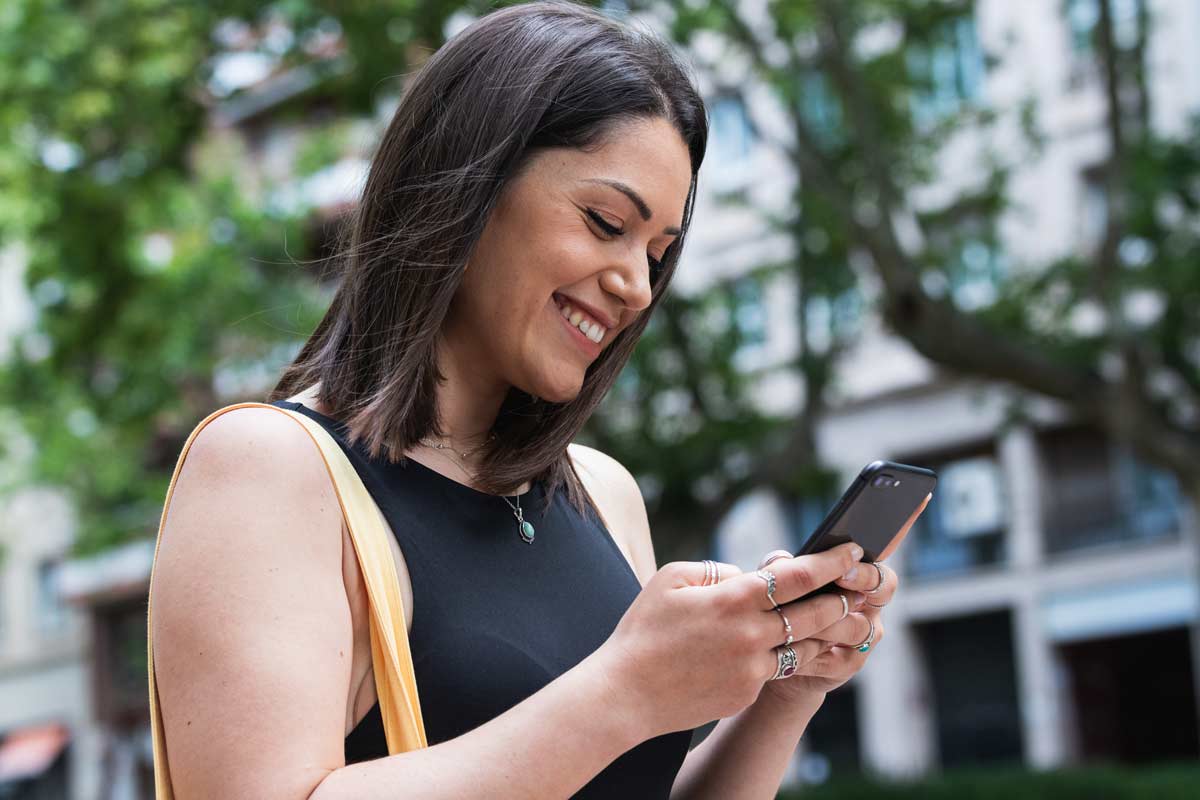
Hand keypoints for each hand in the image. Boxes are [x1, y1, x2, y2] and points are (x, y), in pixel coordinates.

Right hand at [595, 541, 866, 738]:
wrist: (626, 692)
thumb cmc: (644, 629)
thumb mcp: (671, 579)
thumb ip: (717, 571)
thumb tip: (749, 576)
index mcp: (733, 599)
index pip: (798, 576)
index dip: (831, 562)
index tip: (853, 550)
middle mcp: (750, 634)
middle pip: (817, 614)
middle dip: (847, 599)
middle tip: (866, 587)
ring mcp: (752, 669)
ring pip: (807, 647)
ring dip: (834, 633)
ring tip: (854, 623)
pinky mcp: (746, 693)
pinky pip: (776, 670)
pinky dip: (791, 657)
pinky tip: (806, 649)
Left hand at [757, 493, 929, 707]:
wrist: (769, 658)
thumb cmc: (778, 609)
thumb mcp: (775, 581)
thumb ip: (780, 567)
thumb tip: (784, 559)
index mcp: (854, 571)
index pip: (885, 544)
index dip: (904, 523)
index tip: (917, 499)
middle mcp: (867, 600)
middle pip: (885, 583)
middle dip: (864, 576)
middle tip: (842, 575)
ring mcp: (863, 633)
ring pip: (859, 624)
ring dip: (828, 620)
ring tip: (796, 620)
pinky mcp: (850, 663)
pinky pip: (840, 656)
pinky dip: (814, 651)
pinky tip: (795, 648)